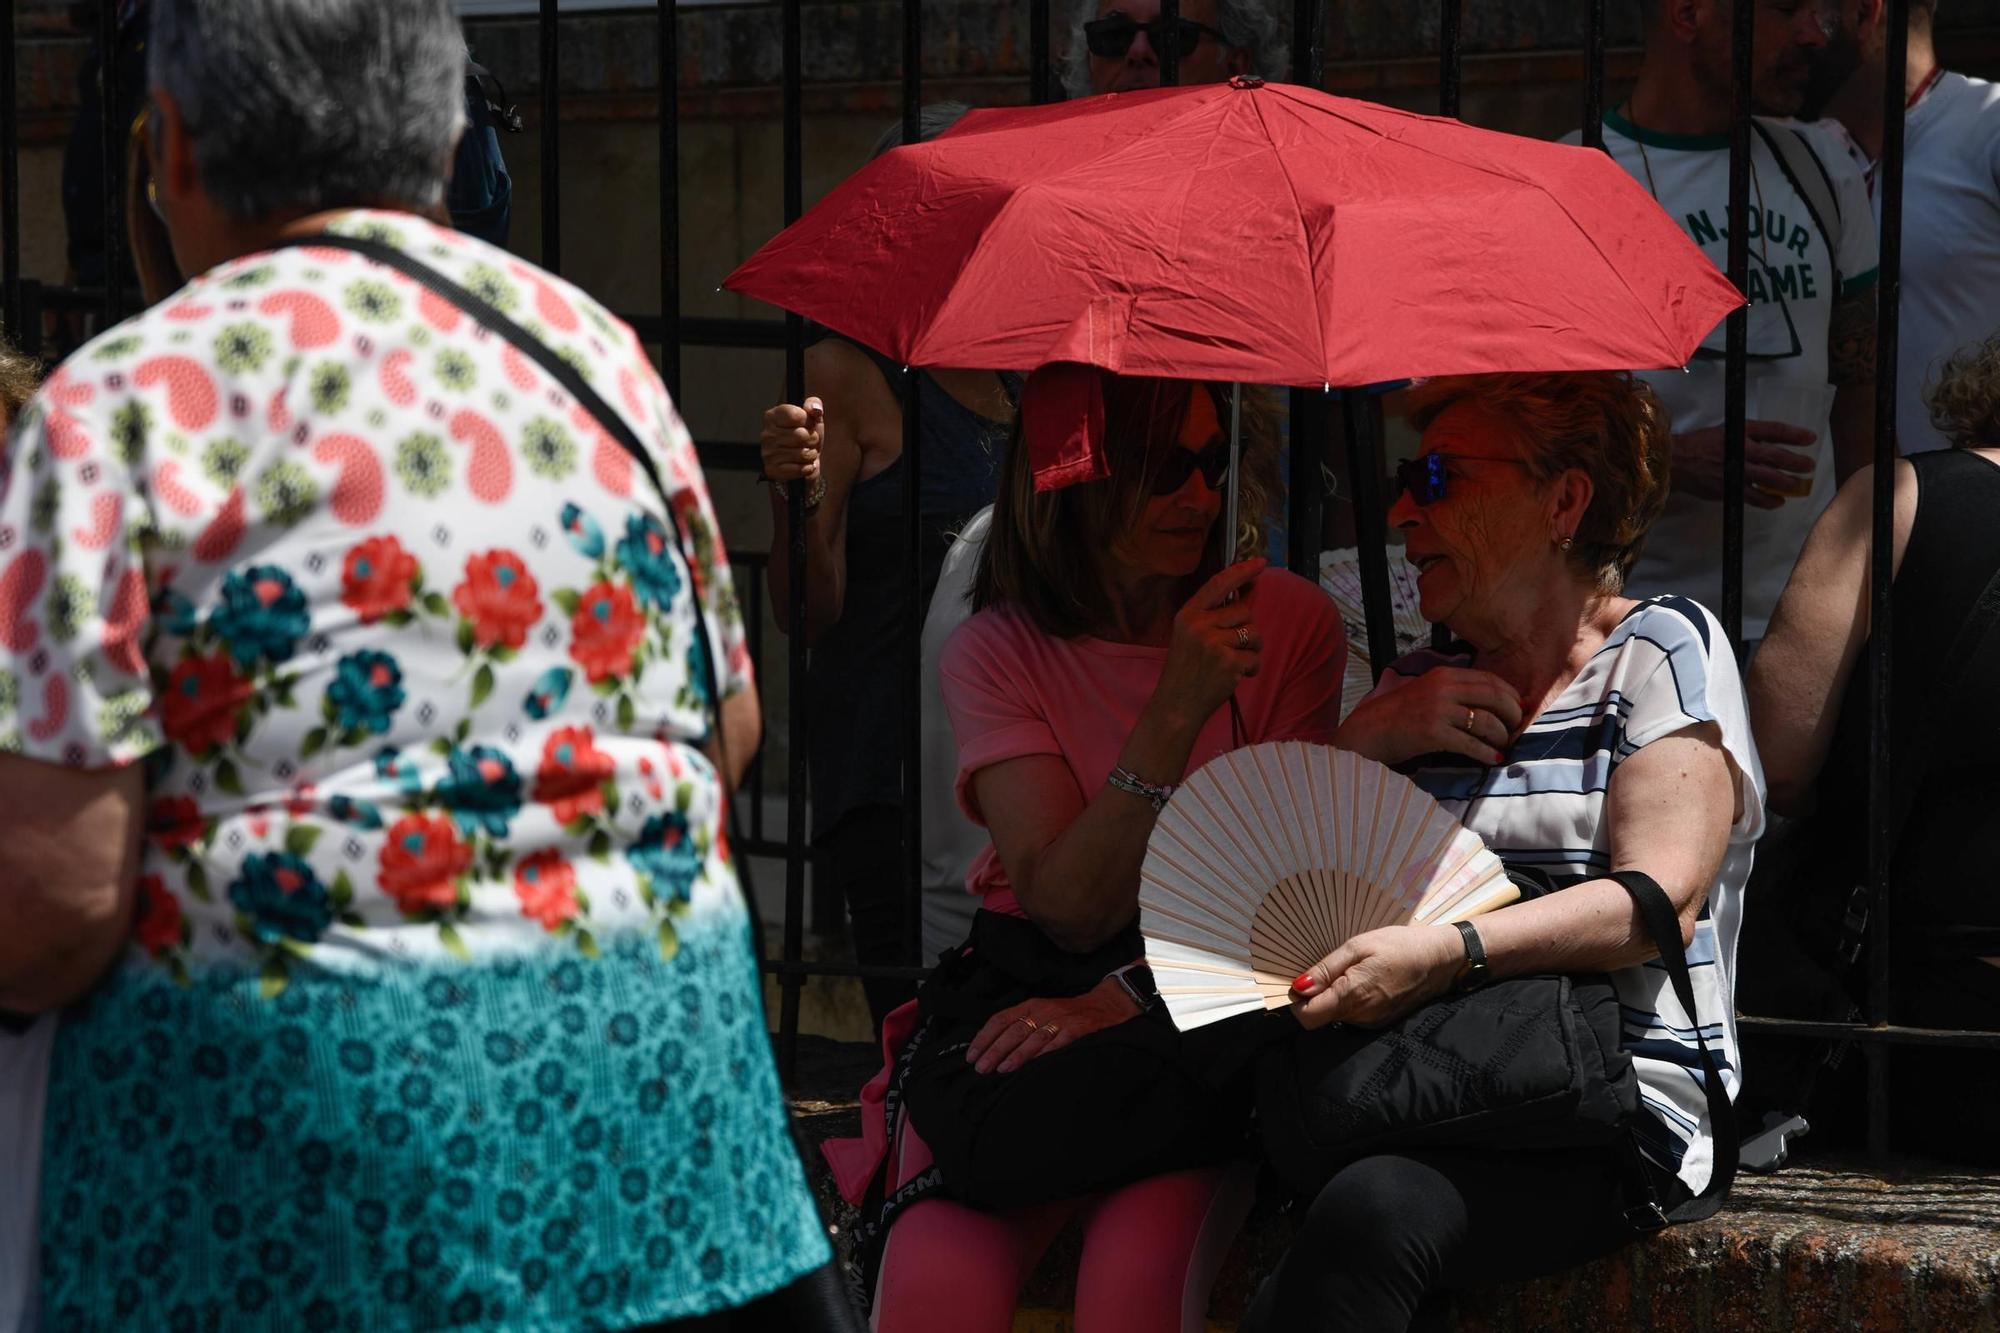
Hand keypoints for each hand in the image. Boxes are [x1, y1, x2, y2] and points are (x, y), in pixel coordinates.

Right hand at [760, 396, 823, 483]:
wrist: (802, 462)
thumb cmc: (806, 437)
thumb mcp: (812, 417)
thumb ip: (814, 405)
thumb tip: (815, 409)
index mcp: (772, 416)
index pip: (796, 415)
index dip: (809, 421)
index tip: (809, 424)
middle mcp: (766, 434)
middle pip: (801, 435)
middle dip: (813, 439)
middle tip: (811, 441)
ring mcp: (767, 453)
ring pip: (801, 453)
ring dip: (811, 454)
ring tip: (807, 453)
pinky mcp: (772, 470)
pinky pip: (798, 469)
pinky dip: (807, 468)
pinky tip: (804, 465)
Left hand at [965, 979, 1139, 1074]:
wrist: (1107, 1005)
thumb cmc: (1070, 1014)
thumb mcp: (1043, 1013)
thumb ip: (1021, 1026)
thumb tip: (992, 1049)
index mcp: (1031, 1005)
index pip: (1001, 1019)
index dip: (985, 1037)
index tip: (972, 1055)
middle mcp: (1044, 1010)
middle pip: (1013, 1030)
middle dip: (995, 1050)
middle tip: (981, 1067)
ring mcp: (1061, 1019)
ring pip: (1033, 1037)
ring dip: (1015, 1054)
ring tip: (1001, 1069)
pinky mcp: (1078, 1029)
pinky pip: (1058, 1043)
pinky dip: (1044, 1054)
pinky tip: (1033, 1066)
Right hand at [1149, 558, 1266, 726]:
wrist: (1177, 704)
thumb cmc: (1187, 669)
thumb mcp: (1191, 636)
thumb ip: (1215, 616)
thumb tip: (1248, 594)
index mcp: (1188, 615)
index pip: (1219, 583)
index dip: (1242, 571)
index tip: (1261, 563)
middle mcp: (1200, 625)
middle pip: (1244, 612)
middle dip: (1246, 629)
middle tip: (1231, 648)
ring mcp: (1214, 644)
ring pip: (1254, 634)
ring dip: (1251, 650)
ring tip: (1232, 662)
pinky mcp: (1229, 663)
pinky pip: (1255, 658)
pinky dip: (1250, 669)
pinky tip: (1234, 676)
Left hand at [1289, 924, 1463, 1030]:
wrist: (1440, 960)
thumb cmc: (1399, 946)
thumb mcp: (1358, 946)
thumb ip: (1326, 970)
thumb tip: (1298, 988)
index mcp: (1351, 996)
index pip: (1308, 1018)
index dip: (1298, 1002)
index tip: (1302, 983)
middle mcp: (1360, 1016)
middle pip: (1321, 1017)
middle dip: (1316, 997)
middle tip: (1331, 970)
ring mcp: (1372, 1022)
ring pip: (1336, 1017)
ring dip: (1334, 998)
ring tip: (1353, 973)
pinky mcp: (1380, 1022)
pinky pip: (1353, 1016)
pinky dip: (1350, 1001)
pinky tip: (1365, 981)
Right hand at [1334, 666, 1520, 766]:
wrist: (1369, 730)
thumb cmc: (1400, 714)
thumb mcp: (1428, 691)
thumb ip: (1456, 692)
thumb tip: (1493, 705)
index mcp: (1444, 674)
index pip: (1490, 680)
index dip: (1511, 695)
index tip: (1518, 709)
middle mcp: (1443, 688)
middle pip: (1494, 698)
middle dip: (1512, 716)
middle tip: (1515, 730)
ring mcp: (1438, 710)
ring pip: (1486, 722)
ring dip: (1501, 737)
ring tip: (1502, 746)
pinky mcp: (1433, 733)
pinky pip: (1471, 744)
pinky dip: (1487, 753)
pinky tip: (1493, 759)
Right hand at [1671, 420, 1817, 509]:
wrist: (1677, 462)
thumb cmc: (1701, 444)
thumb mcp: (1726, 431)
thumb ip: (1748, 436)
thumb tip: (1772, 444)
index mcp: (1740, 431)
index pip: (1774, 430)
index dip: (1795, 434)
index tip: (1811, 438)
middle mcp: (1740, 450)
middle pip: (1777, 456)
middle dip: (1797, 461)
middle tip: (1809, 466)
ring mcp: (1736, 471)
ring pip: (1770, 478)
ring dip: (1788, 483)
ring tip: (1798, 486)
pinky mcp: (1730, 489)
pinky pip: (1755, 497)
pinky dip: (1769, 501)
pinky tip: (1778, 502)